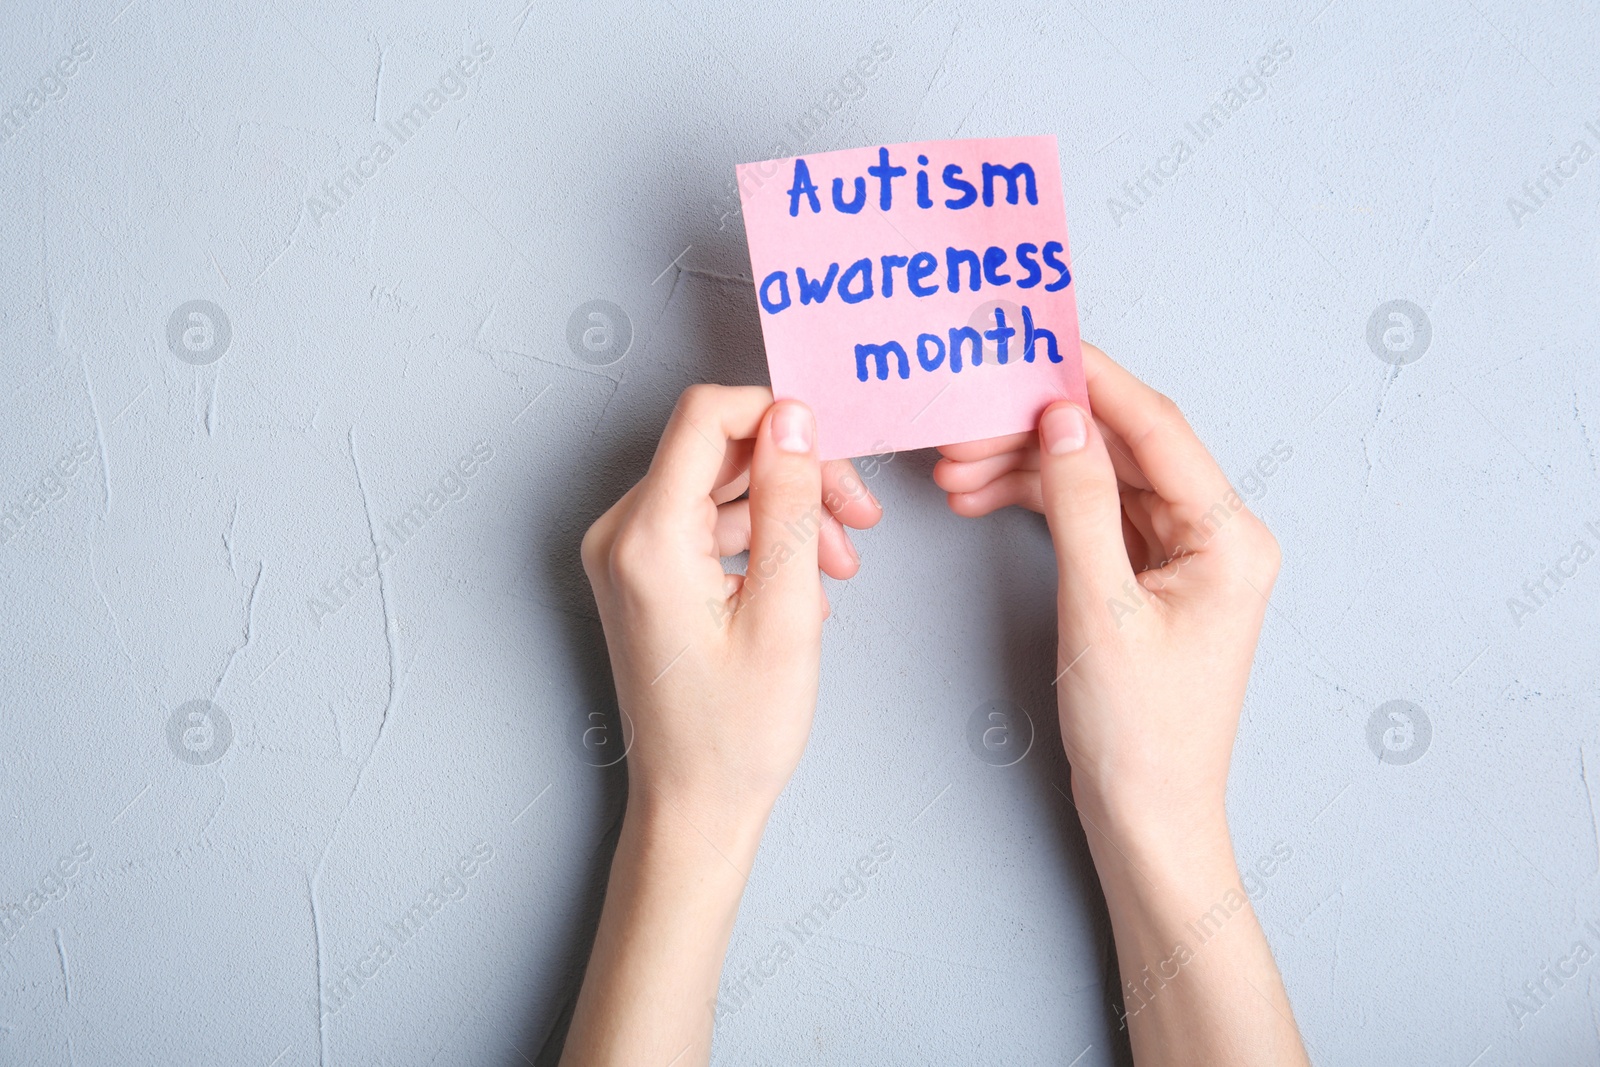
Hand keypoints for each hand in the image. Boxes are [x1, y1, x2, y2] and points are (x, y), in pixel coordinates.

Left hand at [565, 386, 880, 1066]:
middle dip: (794, 471)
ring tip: (840, 566)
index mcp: (646, 537)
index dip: (778, 417)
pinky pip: (704, 522)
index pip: (707, 416)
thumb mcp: (786, 610)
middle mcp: (620, 534)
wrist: (694, 806)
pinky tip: (804, 585)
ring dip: (786, 510)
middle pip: (717, 449)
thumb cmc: (738, 732)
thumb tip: (792, 417)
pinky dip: (759, 539)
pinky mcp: (640, 574)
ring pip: (718, 485)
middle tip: (859, 516)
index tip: (833, 452)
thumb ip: (789, 502)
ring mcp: (624, 554)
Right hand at [935, 342, 1279, 839]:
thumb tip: (1061, 417)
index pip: (1156, 428)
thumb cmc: (1139, 733)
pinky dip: (1038, 502)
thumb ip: (1079, 504)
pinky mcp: (1147, 576)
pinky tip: (983, 497)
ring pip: (1097, 478)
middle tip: (964, 427)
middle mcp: (1215, 535)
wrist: (1146, 817)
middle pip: (1120, 448)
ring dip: (1027, 468)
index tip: (1032, 343)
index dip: (1091, 380)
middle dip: (1037, 432)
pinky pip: (1091, 515)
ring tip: (955, 472)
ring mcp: (1181, 555)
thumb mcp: (1099, 609)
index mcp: (1229, 537)